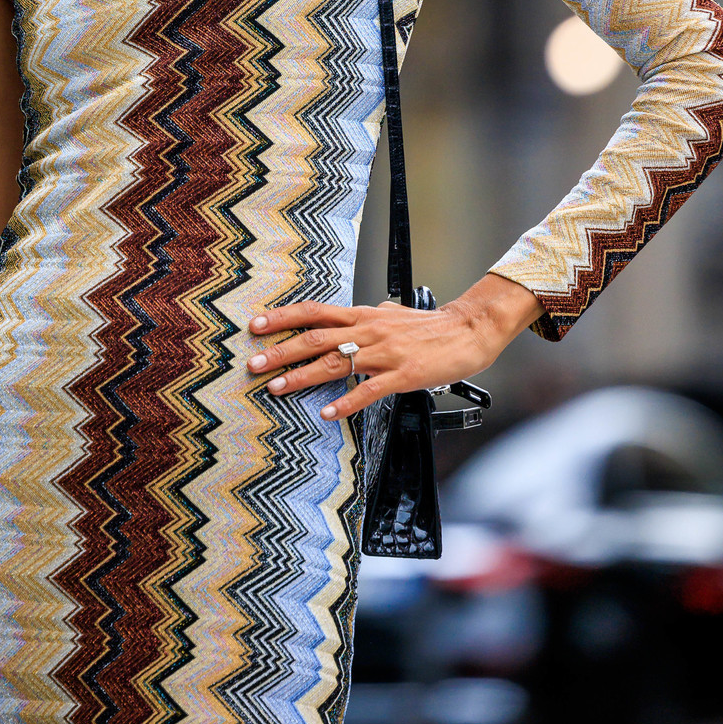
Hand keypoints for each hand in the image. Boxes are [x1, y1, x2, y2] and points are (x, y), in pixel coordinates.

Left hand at [245, 273, 540, 420]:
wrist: (468, 330)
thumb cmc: (431, 325)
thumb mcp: (395, 313)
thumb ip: (374, 315)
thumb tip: (365, 310)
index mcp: (363, 315)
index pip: (314, 311)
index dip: (283, 318)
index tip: (256, 325)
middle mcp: (368, 330)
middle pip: (315, 337)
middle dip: (281, 351)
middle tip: (254, 363)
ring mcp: (384, 353)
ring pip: (334, 363)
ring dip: (302, 377)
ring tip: (277, 388)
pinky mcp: (402, 375)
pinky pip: (368, 390)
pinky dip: (345, 402)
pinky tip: (328, 413)